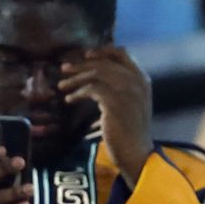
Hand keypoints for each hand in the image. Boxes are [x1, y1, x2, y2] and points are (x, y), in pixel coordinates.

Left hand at [61, 46, 153, 184]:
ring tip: (62, 86)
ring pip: (96, 73)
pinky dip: (77, 93)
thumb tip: (99, 75)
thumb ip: (123, 87)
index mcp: (142, 80)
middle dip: (81, 65)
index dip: (102, 51)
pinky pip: (91, 89)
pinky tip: (69, 100)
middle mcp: (136, 82)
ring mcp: (127, 91)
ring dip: (75, 78)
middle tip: (64, 69)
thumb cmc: (131, 130)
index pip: (122, 54)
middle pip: (104, 63)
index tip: (86, 55)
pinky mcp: (115, 102)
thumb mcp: (132, 104)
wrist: (137, 151)